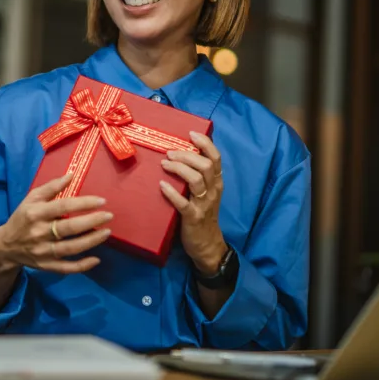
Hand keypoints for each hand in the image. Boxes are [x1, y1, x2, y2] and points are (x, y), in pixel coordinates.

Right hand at [0, 174, 112, 274]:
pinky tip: (96, 259)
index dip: (83, 203)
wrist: (6, 246)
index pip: (63, 206)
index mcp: (36, 213)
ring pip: (71, 248)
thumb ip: (51, 187)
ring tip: (106, 232)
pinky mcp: (46, 266)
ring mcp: (43, 251)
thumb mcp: (31, 199)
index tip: (101, 200)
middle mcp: (39, 232)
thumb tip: (71, 175)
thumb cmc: (23, 218)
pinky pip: (66, 268)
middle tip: (108, 215)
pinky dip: (82, 266)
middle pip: (69, 228)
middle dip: (91, 221)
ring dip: (91, 241)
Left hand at [160, 131, 226, 274]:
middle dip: (186, 155)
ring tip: (165, 163)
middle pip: (204, 165)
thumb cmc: (203, 215)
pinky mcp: (193, 218)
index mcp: (216, 183)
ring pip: (195, 180)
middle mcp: (213, 191)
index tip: (191, 134)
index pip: (216, 158)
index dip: (205, 144)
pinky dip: (171, 193)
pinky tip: (161, 185)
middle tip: (169, 152)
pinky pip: (183, 203)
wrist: (207, 245)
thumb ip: (198, 177)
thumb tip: (181, 155)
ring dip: (179, 168)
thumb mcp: (206, 193)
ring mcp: (204, 204)